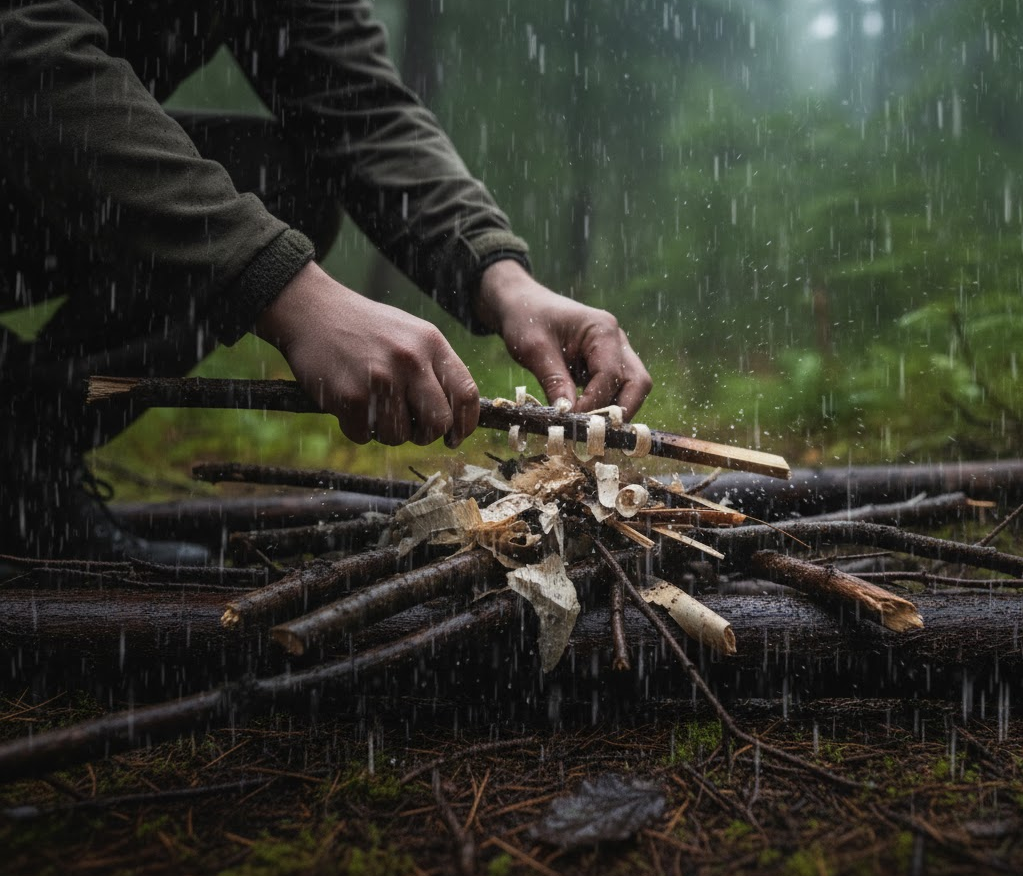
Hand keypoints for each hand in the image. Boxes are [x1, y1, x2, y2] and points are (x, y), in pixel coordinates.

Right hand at [255, 262, 478, 445]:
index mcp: (431, 344)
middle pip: (439, 423)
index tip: (455, 437)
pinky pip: (364, 436)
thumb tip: (457, 417)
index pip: (466, 394)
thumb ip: (435, 369)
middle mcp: (410, 360)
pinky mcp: (349, 396)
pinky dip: (357, 429)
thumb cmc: (366, 328)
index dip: (465, 424)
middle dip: (426, 434)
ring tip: (372, 406)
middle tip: (410, 428)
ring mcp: (380, 379)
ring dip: (386, 432)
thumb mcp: (411, 334)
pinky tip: (349, 404)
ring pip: (399, 436)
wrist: (312, 311)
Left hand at [475, 260, 651, 416]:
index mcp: (603, 330)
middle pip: (638, 383)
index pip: (611, 376)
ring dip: (615, 411)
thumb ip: (554, 381)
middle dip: (621, 412)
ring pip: (632, 389)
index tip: (572, 422)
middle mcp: (617, 341)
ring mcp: (615, 353)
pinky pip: (616, 390)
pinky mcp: (605, 365)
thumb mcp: (534, 349)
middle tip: (596, 434)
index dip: (594, 404)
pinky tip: (585, 421)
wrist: (522, 305)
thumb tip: (568, 416)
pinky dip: (605, 407)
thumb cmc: (527, 319)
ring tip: (589, 431)